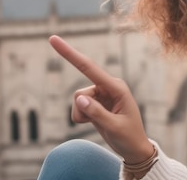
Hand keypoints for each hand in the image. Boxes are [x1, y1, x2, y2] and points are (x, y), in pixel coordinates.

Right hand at [49, 35, 153, 163]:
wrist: (133, 148)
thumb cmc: (129, 137)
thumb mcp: (114, 127)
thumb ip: (96, 113)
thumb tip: (78, 99)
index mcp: (117, 87)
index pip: (89, 68)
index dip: (70, 54)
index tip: (53, 39)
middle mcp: (108, 87)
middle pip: (80, 92)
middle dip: (82, 109)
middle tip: (90, 122)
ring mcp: (101, 94)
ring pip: (77, 100)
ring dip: (81, 115)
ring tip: (99, 123)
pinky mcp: (96, 103)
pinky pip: (78, 107)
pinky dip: (81, 117)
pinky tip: (96, 122)